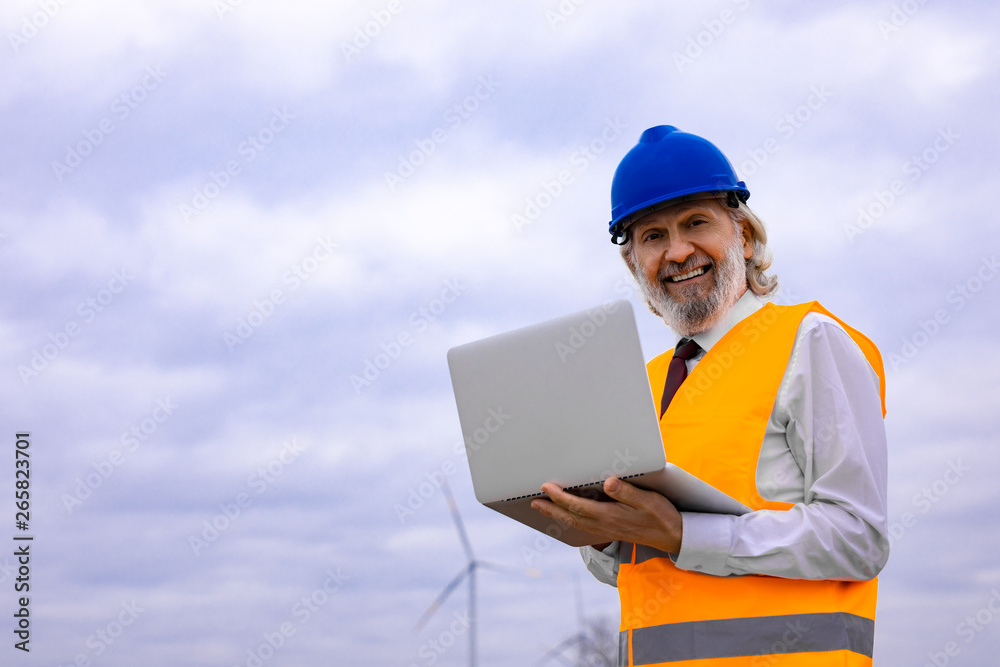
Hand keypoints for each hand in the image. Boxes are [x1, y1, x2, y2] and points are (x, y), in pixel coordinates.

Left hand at [530, 477, 682, 552]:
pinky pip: (584, 526)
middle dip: (551, 508)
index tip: (546, 487)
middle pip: (571, 516)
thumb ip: (627, 492)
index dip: (560, 497)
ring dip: (558, 514)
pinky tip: (568, 516)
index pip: (578, 506)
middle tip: (534, 501)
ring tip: (544, 507)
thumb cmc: (661, 516)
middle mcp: (604, 525)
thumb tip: (608, 482)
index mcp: (610, 515)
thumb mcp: (648, 500)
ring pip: (576, 522)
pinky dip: (571, 520)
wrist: (673, 537)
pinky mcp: (611, 530)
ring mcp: (607, 530)